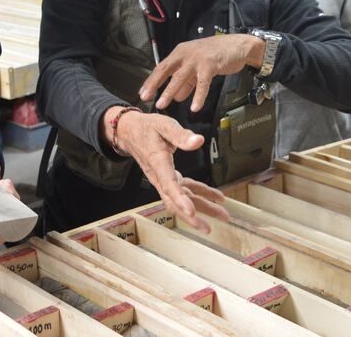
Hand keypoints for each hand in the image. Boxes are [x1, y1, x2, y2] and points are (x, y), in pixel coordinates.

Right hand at [106, 108, 225, 230]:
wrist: (129, 131)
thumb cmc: (146, 127)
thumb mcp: (163, 125)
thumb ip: (180, 135)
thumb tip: (198, 141)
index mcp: (158, 162)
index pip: (168, 184)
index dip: (179, 199)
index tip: (190, 211)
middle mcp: (159, 175)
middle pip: (175, 200)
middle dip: (193, 214)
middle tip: (211, 226)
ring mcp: (163, 179)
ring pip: (181, 197)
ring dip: (201, 207)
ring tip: (221, 213)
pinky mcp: (167, 177)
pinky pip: (184, 189)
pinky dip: (199, 193)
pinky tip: (214, 196)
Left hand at [139, 34, 263, 111]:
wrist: (238, 46)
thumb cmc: (217, 54)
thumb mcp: (197, 66)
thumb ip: (187, 81)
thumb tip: (176, 96)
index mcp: (180, 52)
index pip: (161, 67)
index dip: (151, 80)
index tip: (143, 92)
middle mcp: (185, 54)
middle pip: (165, 70)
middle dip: (154, 84)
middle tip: (146, 97)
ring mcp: (197, 58)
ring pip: (180, 77)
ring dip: (170, 92)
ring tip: (163, 104)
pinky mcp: (210, 65)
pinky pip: (202, 83)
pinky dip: (198, 96)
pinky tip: (194, 107)